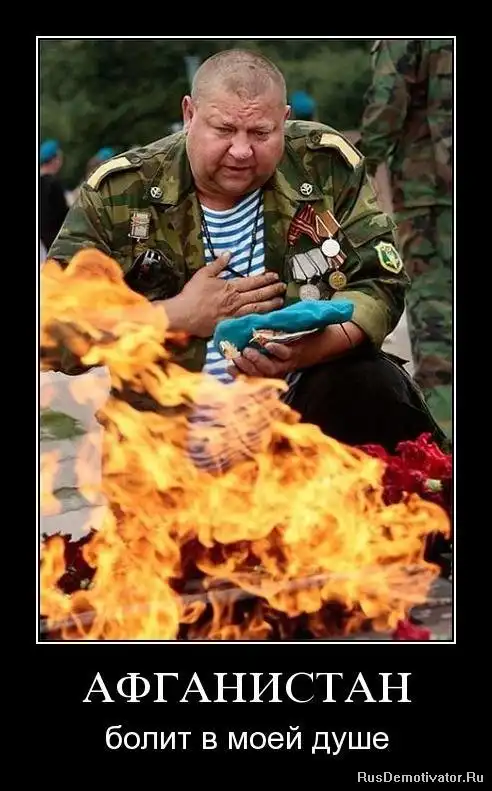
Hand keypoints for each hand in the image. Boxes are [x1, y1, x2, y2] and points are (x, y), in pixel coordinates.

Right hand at [164, 252, 285, 337]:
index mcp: (231, 287)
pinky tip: (267, 317)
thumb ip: (218, 264)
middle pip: (259, 295)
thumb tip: (228, 253)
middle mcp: (236, 301)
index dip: (265, 278)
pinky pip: (249, 321)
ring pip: (257, 308)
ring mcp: (235, 314)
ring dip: (271, 304)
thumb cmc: (192, 294)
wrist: (184, 315)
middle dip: (272, 290)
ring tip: (281, 301)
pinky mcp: (231, 325)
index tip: (274, 276)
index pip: (253, 282)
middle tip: (283, 287)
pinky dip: (260, 318)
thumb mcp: (204, 274)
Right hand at [229, 341, 300, 379]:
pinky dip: (276, 350)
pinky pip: (285, 354)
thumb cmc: (300, 341)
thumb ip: (263, 341)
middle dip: (245, 367)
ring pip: (271, 368)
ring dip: (258, 361)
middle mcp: (279, 368)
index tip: (228, 366)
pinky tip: (268, 345)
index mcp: (273, 366)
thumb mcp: (280, 343)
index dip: (239, 373)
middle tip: (235, 357)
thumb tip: (241, 334)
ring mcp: (288, 362)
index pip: (252, 374)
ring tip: (247, 351)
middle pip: (259, 373)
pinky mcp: (298, 354)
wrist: (327, 343)